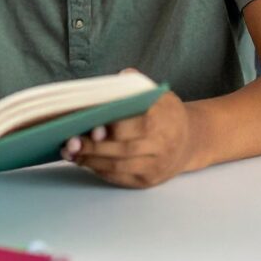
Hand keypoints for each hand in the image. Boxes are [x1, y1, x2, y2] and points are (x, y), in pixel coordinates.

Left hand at [62, 91, 198, 187]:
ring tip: (69, 152)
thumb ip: (134, 85)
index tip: (90, 125)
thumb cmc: (164, 111)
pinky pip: (120, 177)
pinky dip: (99, 170)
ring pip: (119, 166)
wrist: (192, 139)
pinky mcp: (149, 180)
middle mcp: (162, 145)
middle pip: (122, 149)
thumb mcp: (156, 93)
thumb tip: (114, 79)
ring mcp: (156, 165)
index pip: (135, 125)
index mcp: (162, 119)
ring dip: (90, 161)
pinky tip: (83, 161)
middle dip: (92, 147)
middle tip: (69, 142)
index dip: (111, 128)